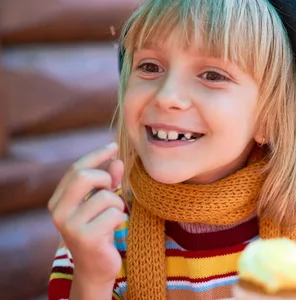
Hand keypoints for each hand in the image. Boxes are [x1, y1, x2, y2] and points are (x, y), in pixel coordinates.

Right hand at [48, 142, 125, 284]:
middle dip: (106, 179)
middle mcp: (58, 212)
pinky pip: (114, 213)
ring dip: (118, 204)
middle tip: (112, 190)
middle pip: (85, 176)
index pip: (77, 169)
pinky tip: (114, 228)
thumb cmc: (99, 229)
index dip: (97, 155)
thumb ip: (108, 181)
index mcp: (58, 200)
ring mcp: (70, 226)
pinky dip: (121, 218)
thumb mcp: (102, 202)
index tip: (113, 146)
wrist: (96, 266)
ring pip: (106, 196)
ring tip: (113, 217)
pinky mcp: (86, 238)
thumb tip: (117, 160)